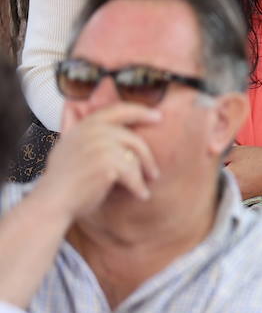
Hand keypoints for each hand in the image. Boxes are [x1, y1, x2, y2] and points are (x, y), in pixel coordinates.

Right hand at [28, 102, 161, 220]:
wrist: (52, 202)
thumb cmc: (62, 179)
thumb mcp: (68, 145)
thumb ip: (82, 130)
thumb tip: (84, 112)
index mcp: (85, 125)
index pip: (119, 110)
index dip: (141, 111)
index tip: (157, 116)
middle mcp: (93, 132)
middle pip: (134, 139)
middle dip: (147, 157)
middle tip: (154, 172)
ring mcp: (100, 146)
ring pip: (135, 158)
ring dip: (143, 175)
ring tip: (145, 186)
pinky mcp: (107, 164)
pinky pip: (133, 173)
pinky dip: (138, 186)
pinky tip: (141, 195)